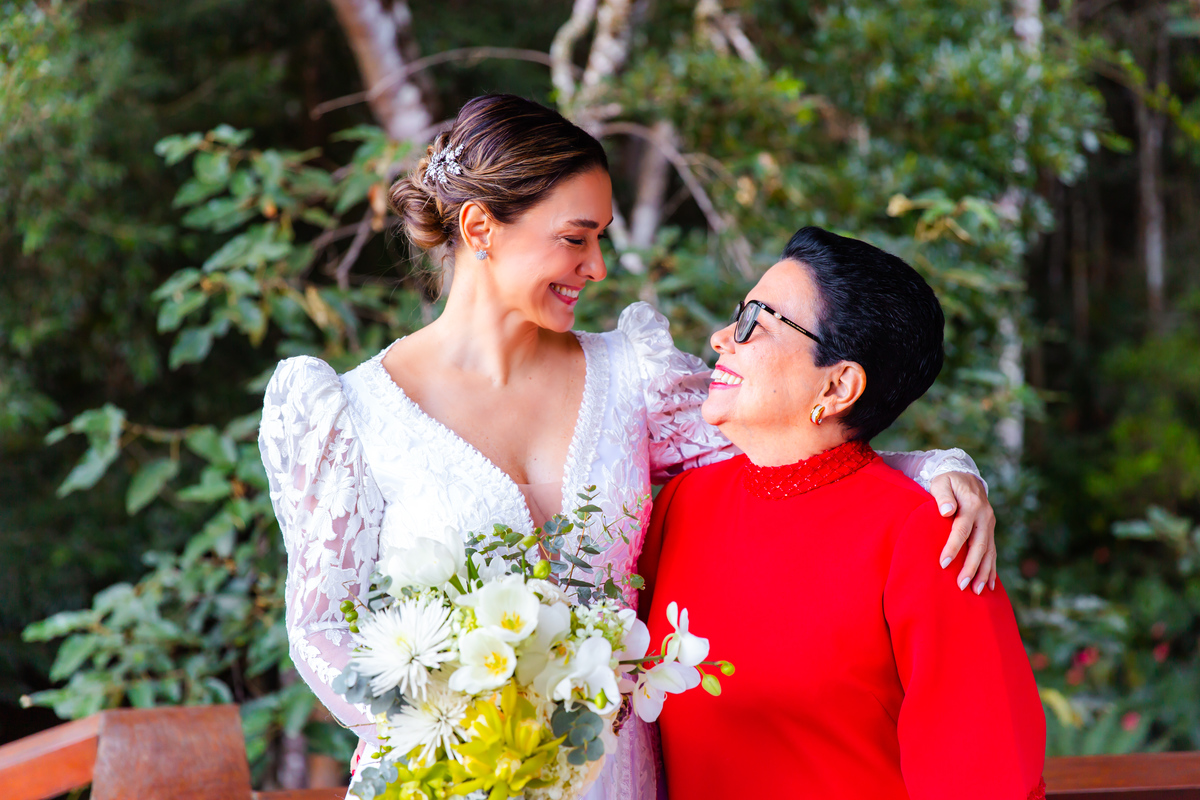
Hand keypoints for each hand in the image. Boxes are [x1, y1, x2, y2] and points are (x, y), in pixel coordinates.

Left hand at [930, 471, 996, 593]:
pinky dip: (992, 569)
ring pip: (989, 552)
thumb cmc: (948, 480)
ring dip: (984, 573)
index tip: (944, 563)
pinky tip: (990, 585)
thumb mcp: (941, 482)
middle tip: (961, 585)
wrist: (966, 475)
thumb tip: (947, 511)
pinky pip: (992, 552)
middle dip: (972, 567)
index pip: (962, 530)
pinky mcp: (990, 531)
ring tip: (977, 591)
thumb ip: (943, 496)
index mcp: (972, 506)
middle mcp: (985, 517)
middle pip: (979, 546)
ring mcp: (990, 525)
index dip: (953, 547)